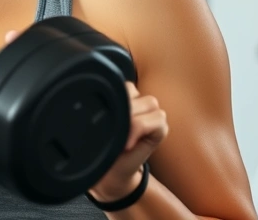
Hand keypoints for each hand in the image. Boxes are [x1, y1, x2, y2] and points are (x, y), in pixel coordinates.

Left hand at [89, 82, 166, 200]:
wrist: (110, 173)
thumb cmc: (103, 147)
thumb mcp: (98, 124)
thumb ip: (104, 107)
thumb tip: (97, 97)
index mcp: (122, 97)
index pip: (121, 83)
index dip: (112, 97)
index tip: (99, 114)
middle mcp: (140, 103)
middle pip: (135, 92)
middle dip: (121, 110)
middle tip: (110, 129)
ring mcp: (152, 115)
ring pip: (149, 103)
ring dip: (133, 119)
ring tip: (120, 136)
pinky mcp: (161, 129)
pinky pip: (158, 120)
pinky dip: (141, 129)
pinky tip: (128, 143)